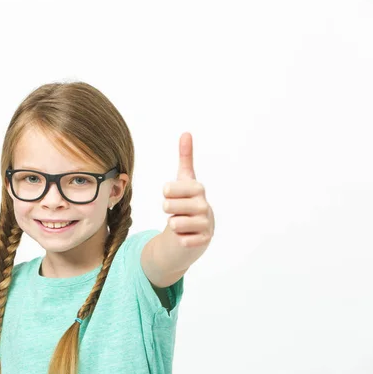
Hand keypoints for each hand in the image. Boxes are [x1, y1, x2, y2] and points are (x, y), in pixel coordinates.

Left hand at [162, 132, 214, 268]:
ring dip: (173, 224)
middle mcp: (204, 205)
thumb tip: (186, 132)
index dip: (167, 193)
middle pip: (168, 206)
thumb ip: (185, 158)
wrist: (196, 231)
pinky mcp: (204, 240)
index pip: (168, 188)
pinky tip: (187, 235)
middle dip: (168, 210)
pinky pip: (182, 240)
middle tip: (177, 211)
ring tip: (182, 222)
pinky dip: (180, 239)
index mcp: (198, 188)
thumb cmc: (187, 202)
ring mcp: (206, 223)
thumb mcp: (185, 180)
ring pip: (174, 224)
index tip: (173, 194)